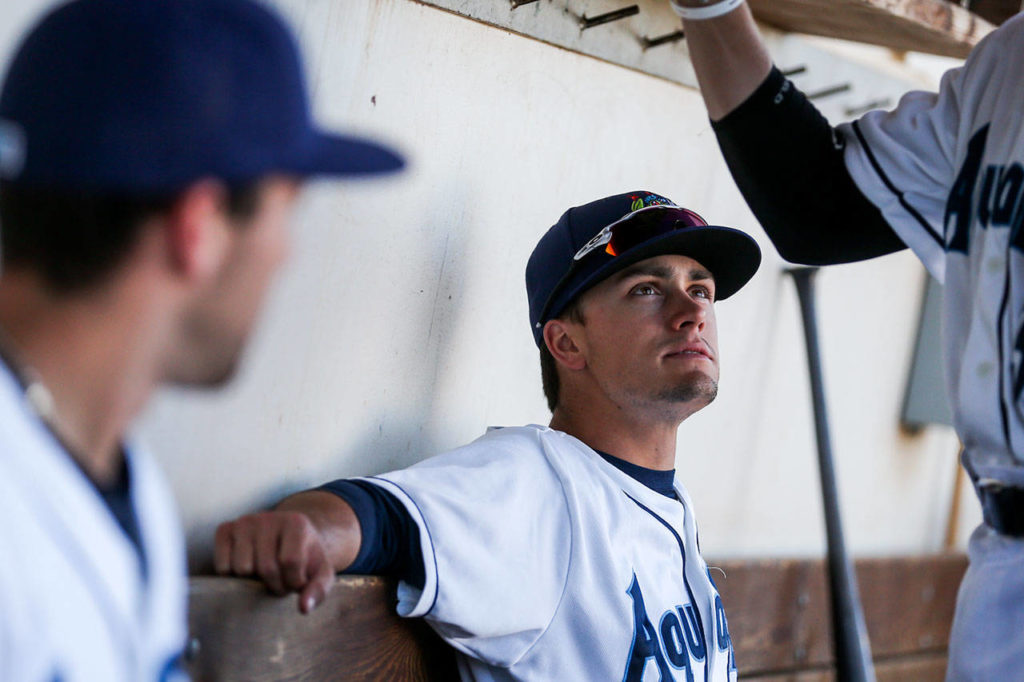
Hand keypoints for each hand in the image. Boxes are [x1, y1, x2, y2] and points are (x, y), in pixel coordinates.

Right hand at [214, 511, 334, 613]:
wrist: (288, 537)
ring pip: (241, 568)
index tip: (297, 582)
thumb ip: (319, 590)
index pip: (290, 561)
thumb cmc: (305, 558)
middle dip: (275, 584)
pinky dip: (233, 577)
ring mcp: (244, 522)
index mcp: (296, 523)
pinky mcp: (225, 529)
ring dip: (253, 582)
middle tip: (281, 581)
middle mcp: (268, 517)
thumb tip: (304, 608)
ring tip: (265, 575)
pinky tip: (247, 570)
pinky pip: (222, 566)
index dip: (293, 581)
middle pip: (265, 567)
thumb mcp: (321, 572)